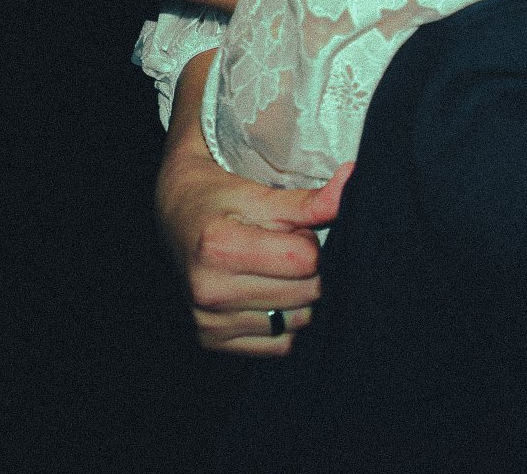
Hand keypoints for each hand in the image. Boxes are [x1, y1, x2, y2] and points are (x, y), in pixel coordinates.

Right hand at [155, 147, 353, 356]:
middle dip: (305, 269)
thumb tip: (353, 180)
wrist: (172, 213)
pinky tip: (261, 296)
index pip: (305, 259)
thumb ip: (309, 200)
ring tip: (268, 271)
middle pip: (306, 293)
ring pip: (297, 322)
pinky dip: (280, 323)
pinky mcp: (212, 340)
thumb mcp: (259, 193)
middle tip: (278, 249)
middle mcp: (210, 290)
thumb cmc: (217, 199)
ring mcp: (209, 320)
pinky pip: (279, 346)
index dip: (306, 241)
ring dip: (295, 297)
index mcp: (220, 248)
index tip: (286, 231)